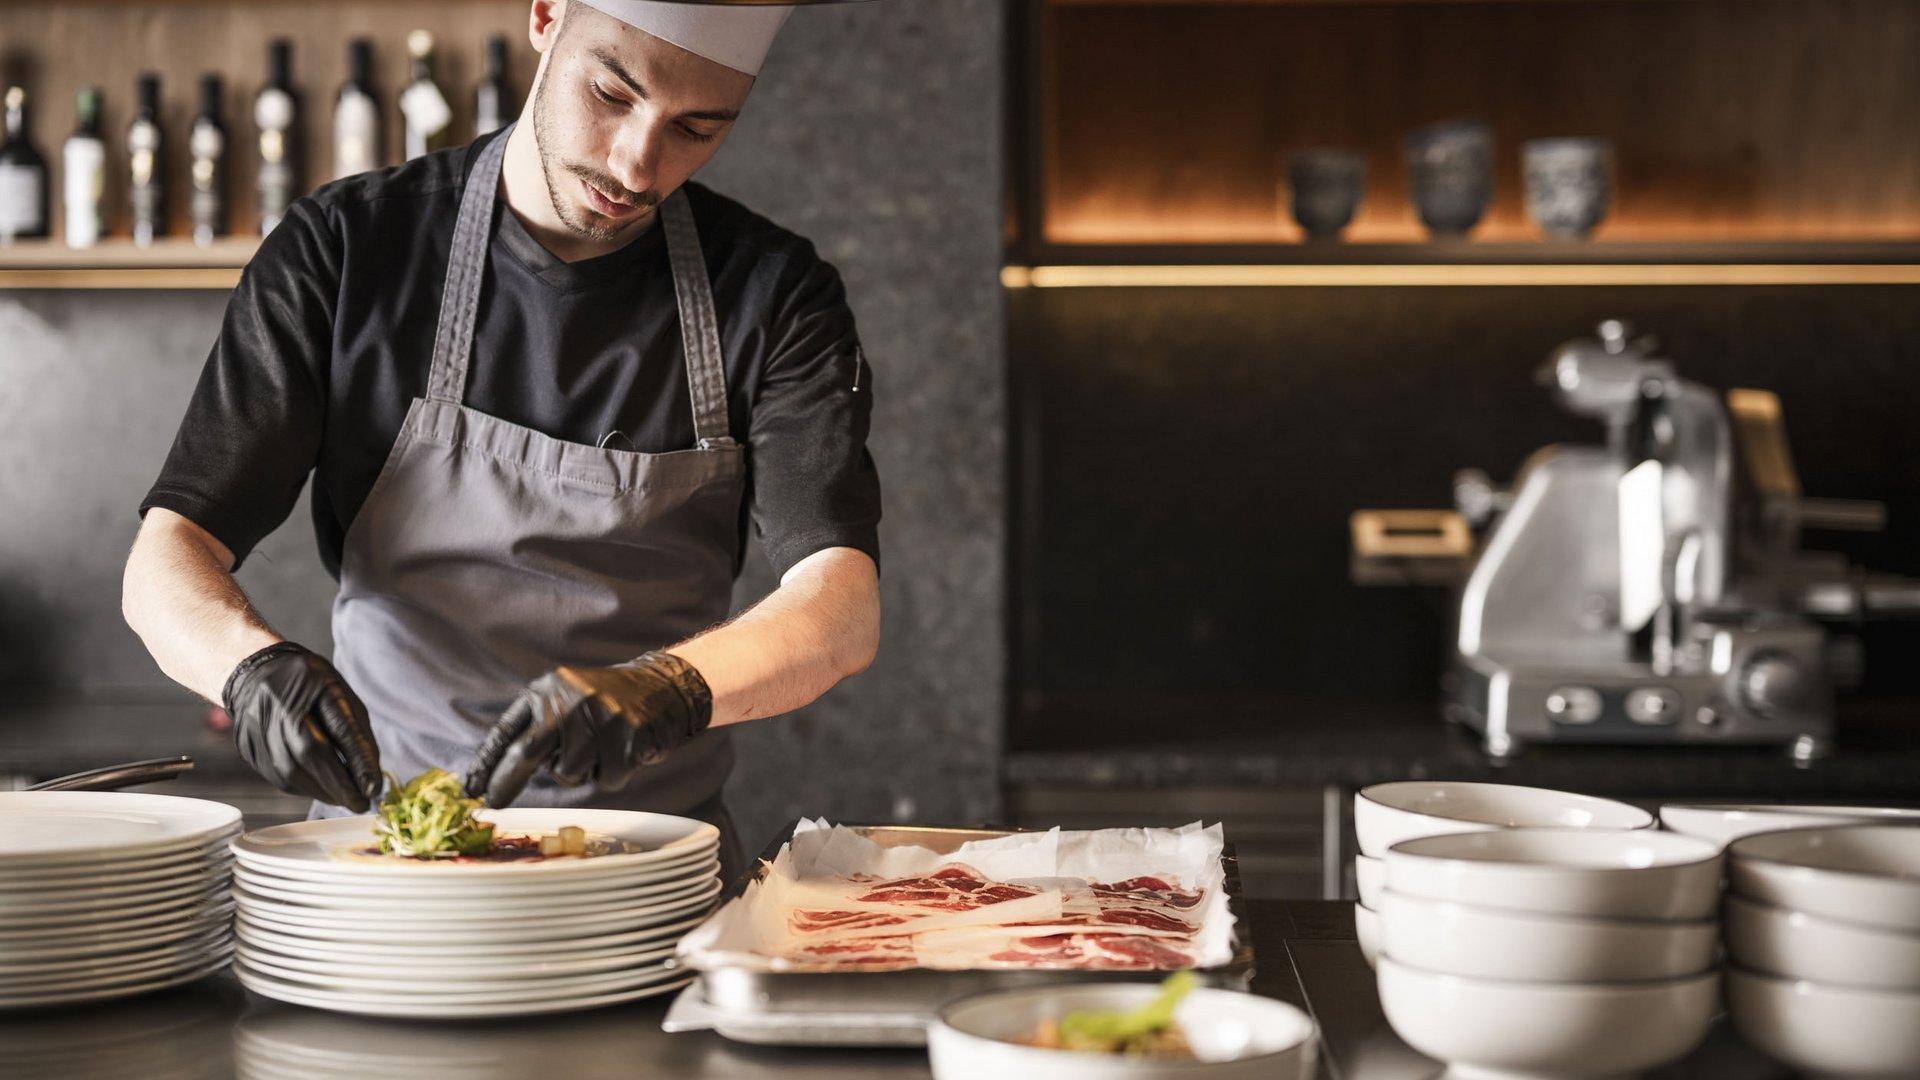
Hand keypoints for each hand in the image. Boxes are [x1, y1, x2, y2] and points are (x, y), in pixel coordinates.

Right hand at [222, 642, 382, 811]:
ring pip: (290, 771)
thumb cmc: (309, 685)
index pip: (339, 726)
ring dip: (322, 791)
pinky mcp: (247, 746)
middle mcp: (278, 703)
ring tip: (343, 798)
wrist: (257, 672)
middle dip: (339, 784)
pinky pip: (277, 776)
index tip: (374, 788)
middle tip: (360, 803)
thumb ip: (356, 732)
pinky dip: (303, 787)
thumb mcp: (341, 694)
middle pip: (310, 752)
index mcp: (311, 681)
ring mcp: (256, 725)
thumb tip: (370, 776)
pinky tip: (319, 788)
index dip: (358, 760)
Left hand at [464, 651, 712, 807]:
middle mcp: (572, 699)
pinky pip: (606, 779)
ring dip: (581, 772)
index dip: (488, 763)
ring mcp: (602, 717)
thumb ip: (537, 728)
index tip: (473, 789)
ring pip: (569, 774)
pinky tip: (621, 753)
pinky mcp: (629, 736)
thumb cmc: (604, 704)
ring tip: (598, 750)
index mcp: (549, 689)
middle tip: (496, 802)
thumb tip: (500, 772)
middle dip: (509, 782)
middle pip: (529, 753)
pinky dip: (612, 775)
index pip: (509, 731)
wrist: (662, 687)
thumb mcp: (564, 699)